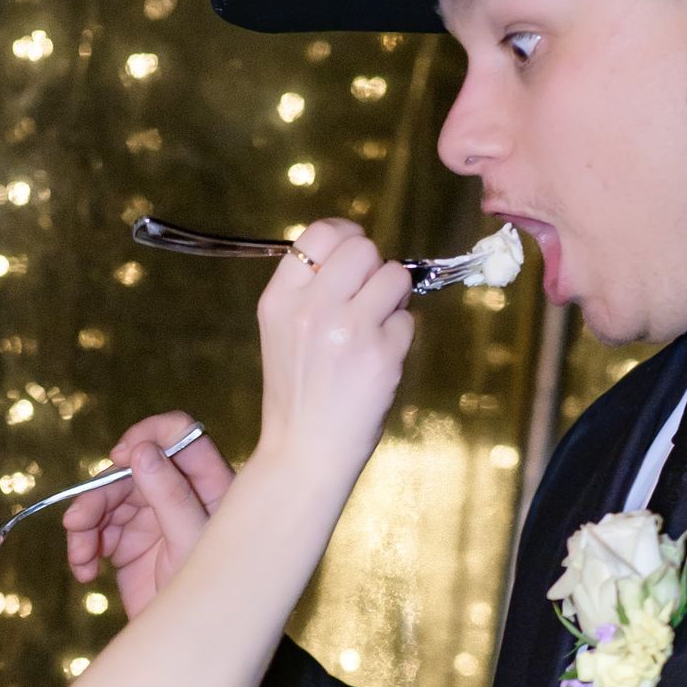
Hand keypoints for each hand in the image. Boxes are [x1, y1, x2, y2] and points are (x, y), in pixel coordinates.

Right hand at [64, 413, 232, 619]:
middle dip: (101, 494)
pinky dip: (82, 547)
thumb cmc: (211, 595)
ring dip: (85, 524)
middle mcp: (178, 494)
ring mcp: (151, 517)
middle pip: (130, 469)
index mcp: (208, 484)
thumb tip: (142, 451)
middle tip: (79, 522)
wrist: (189, 646)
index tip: (120, 456)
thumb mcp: (191, 542)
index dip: (148, 435)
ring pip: (106, 498)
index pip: (180, 435)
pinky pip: (95, 530)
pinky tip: (83, 571)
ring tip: (81, 556)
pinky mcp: (127, 544)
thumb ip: (171, 494)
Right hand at [251, 218, 412, 487]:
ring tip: (374, 329)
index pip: (320, 233)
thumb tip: (357, 250)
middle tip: (368, 299)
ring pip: (394, 276)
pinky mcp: (380, 355)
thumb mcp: (282, 331)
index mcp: (279, 300)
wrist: (304, 452)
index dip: (347, 235)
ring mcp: (347, 330)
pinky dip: (399, 339)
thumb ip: (310, 289)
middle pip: (363, 248)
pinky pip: (407, 321)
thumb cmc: (299, 393)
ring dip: (393, 298)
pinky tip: (377, 363)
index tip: (354, 255)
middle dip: (374, 268)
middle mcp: (311, 308)